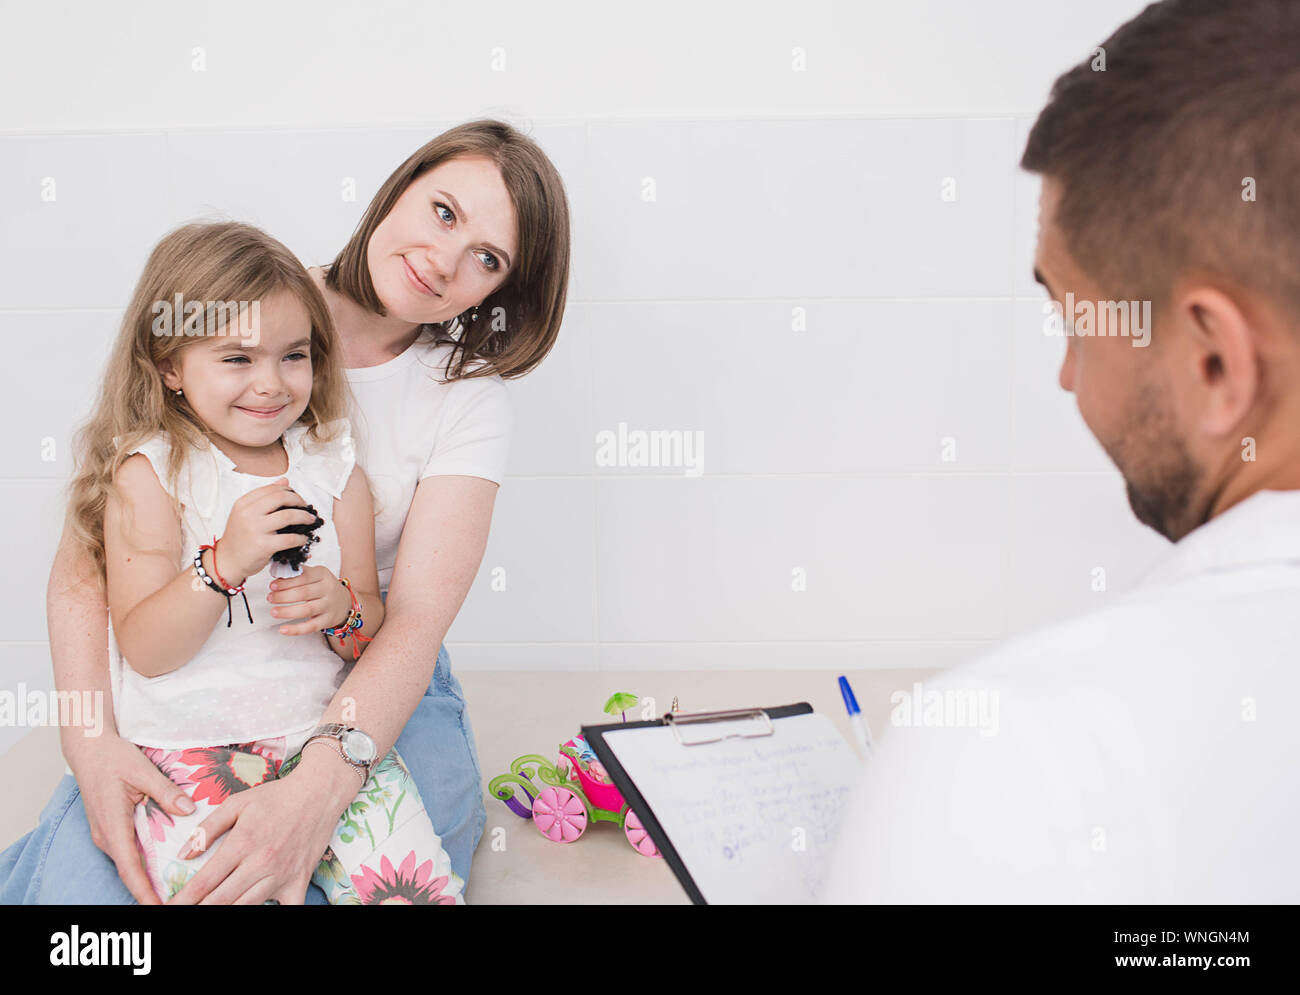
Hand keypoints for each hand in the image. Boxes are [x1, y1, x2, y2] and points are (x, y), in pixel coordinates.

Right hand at [68, 733, 198, 904]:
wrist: (89, 749)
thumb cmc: (113, 758)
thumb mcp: (142, 771)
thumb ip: (166, 792)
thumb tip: (188, 810)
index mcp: (113, 825)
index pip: (130, 868)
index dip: (145, 891)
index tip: (160, 908)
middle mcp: (106, 836)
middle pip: (131, 872)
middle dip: (150, 892)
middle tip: (178, 902)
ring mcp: (107, 834)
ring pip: (130, 863)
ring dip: (148, 879)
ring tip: (174, 892)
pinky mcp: (111, 829)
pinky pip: (129, 852)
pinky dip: (144, 864)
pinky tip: (163, 869)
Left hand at [167, 748, 356, 904]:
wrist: (319, 793)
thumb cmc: (276, 797)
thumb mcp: (237, 803)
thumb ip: (208, 828)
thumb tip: (184, 854)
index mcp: (242, 843)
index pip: (205, 880)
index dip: (184, 898)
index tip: (169, 907)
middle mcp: (261, 863)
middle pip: (221, 900)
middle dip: (198, 909)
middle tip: (182, 913)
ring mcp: (282, 875)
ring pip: (247, 907)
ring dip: (226, 913)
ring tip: (208, 913)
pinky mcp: (300, 880)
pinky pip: (288, 909)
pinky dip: (276, 915)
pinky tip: (260, 913)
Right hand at [216, 478, 318, 583]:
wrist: (227, 561)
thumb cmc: (239, 538)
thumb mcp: (245, 513)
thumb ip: (264, 497)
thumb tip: (285, 481)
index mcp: (243, 503)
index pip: (271, 489)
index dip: (289, 491)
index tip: (297, 497)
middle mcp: (248, 514)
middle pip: (281, 498)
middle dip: (299, 501)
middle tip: (306, 508)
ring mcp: (255, 529)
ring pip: (288, 516)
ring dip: (304, 517)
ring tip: (310, 521)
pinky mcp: (263, 545)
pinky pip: (289, 538)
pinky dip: (301, 538)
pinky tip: (303, 539)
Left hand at [266, 565, 350, 634]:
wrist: (344, 602)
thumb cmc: (324, 587)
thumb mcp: (315, 575)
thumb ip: (298, 573)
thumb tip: (277, 574)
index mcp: (322, 574)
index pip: (303, 576)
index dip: (286, 582)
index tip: (272, 585)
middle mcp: (328, 589)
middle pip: (303, 593)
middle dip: (283, 596)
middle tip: (270, 598)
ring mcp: (329, 605)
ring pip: (307, 610)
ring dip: (287, 611)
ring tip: (274, 612)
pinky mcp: (328, 620)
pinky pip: (311, 626)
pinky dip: (296, 629)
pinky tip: (283, 629)